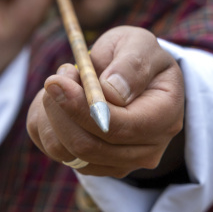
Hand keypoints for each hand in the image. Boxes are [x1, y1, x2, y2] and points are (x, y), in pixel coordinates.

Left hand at [27, 26, 184, 178]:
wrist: (131, 76)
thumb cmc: (135, 56)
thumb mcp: (138, 44)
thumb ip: (131, 64)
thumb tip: (112, 92)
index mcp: (165, 117)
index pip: (119, 127)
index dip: (82, 108)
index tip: (56, 81)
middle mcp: (147, 150)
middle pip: (88, 146)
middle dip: (61, 110)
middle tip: (57, 77)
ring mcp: (121, 164)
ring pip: (65, 152)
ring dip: (52, 115)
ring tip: (64, 84)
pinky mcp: (95, 167)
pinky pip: (55, 151)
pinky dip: (48, 124)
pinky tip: (60, 102)